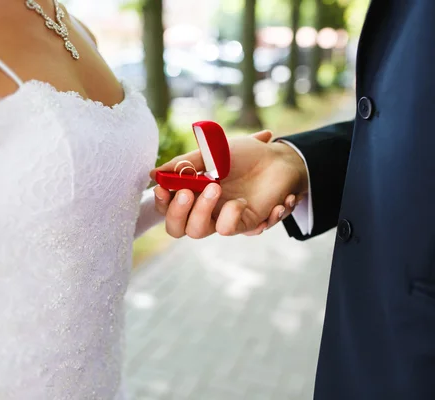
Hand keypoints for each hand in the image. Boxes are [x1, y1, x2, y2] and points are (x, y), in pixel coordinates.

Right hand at [150, 131, 308, 237]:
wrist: (279, 158)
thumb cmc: (245, 154)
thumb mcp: (212, 152)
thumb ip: (185, 164)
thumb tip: (155, 174)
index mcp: (193, 191)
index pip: (168, 206)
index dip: (162, 201)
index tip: (164, 188)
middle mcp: (204, 208)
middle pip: (176, 227)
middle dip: (177, 211)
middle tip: (188, 191)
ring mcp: (221, 216)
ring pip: (197, 232)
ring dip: (201, 211)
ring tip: (216, 186)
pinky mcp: (242, 223)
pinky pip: (227, 229)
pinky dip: (231, 215)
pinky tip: (243, 201)